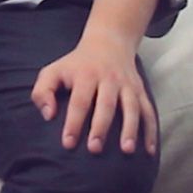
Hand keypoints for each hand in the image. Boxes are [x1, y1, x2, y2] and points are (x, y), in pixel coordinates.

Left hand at [30, 31, 157, 156]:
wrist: (108, 42)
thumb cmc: (76, 64)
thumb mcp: (54, 70)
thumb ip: (43, 91)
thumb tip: (48, 115)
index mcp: (85, 75)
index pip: (79, 101)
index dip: (73, 122)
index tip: (68, 143)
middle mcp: (108, 79)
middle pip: (106, 104)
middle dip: (100, 127)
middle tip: (94, 149)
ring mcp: (126, 85)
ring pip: (131, 107)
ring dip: (130, 129)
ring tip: (127, 150)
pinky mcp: (140, 91)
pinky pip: (148, 111)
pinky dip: (150, 130)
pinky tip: (149, 151)